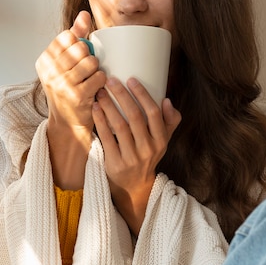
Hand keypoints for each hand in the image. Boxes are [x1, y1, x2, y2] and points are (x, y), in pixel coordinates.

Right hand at [35, 11, 105, 188]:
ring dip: (97, 69)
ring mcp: (61, 84)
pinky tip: (97, 88)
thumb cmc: (69, 89)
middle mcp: (49, 72)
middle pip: (80, 47)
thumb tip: (84, 13)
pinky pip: (100, 76)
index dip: (78, 44)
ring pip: (91, 61)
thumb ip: (75, 37)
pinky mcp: (76, 96)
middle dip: (89, 56)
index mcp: (44, 61)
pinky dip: (102, 81)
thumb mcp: (65, 64)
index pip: (67, 37)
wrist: (68, 125)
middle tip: (87, 70)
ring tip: (91, 79)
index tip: (77, 57)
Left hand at [92, 77, 180, 234]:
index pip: (154, 113)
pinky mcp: (116, 164)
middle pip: (135, 117)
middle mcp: (148, 149)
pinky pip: (107, 138)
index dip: (142, 95)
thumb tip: (167, 100)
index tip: (131, 79)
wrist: (134, 185)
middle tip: (110, 81)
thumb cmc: (148, 154)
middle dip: (122, 96)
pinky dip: (100, 121)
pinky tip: (95, 108)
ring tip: (100, 92)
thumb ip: (169, 121)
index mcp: (161, 140)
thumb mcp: (163, 140)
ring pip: (120, 126)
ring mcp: (132, 158)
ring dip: (109, 106)